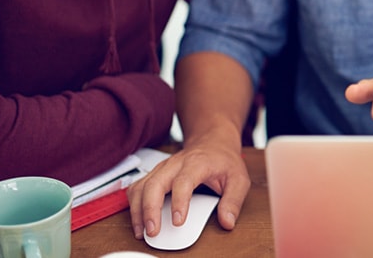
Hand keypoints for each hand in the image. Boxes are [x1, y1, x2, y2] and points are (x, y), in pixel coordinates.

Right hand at [126, 133, 249, 239]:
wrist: (212, 142)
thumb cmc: (223, 160)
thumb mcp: (239, 179)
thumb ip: (233, 201)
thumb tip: (227, 221)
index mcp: (197, 163)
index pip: (184, 182)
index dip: (179, 202)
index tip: (178, 221)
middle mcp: (175, 164)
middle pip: (155, 184)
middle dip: (150, 209)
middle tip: (152, 231)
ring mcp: (162, 168)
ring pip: (141, 186)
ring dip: (137, 209)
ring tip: (141, 231)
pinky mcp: (154, 173)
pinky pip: (137, 187)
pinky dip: (133, 204)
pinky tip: (138, 219)